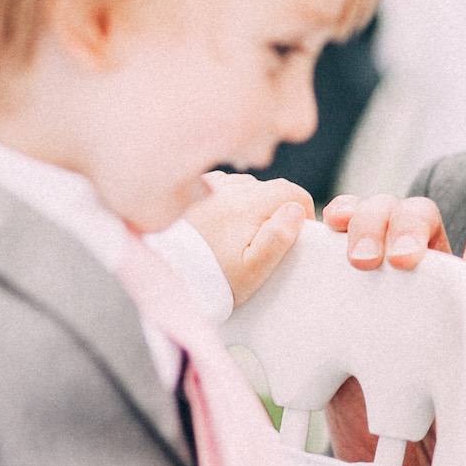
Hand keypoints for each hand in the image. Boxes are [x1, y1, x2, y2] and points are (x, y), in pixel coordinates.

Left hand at [183, 172, 312, 304]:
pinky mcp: (188, 192)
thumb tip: (295, 210)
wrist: (163, 279)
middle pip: (266, 188)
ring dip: (250, 203)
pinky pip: (219, 186)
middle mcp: (225, 188)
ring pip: (243, 185)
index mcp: (246, 205)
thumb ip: (279, 238)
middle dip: (274, 209)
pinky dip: (227, 200)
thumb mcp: (253, 269)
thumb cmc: (212, 279)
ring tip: (240, 233)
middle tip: (265, 239)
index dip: (302, 209)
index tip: (298, 230)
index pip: (289, 191)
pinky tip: (220, 224)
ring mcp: (204, 187)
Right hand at [318, 194, 465, 465]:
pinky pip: (327, 248)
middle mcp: (432, 280)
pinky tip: (319, 235)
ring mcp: (381, 284)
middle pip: (423, 219)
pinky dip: (320, 231)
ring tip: (360, 257)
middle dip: (411, 224)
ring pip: (376, 218)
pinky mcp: (337, 299)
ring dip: (368, 220)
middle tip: (403, 260)